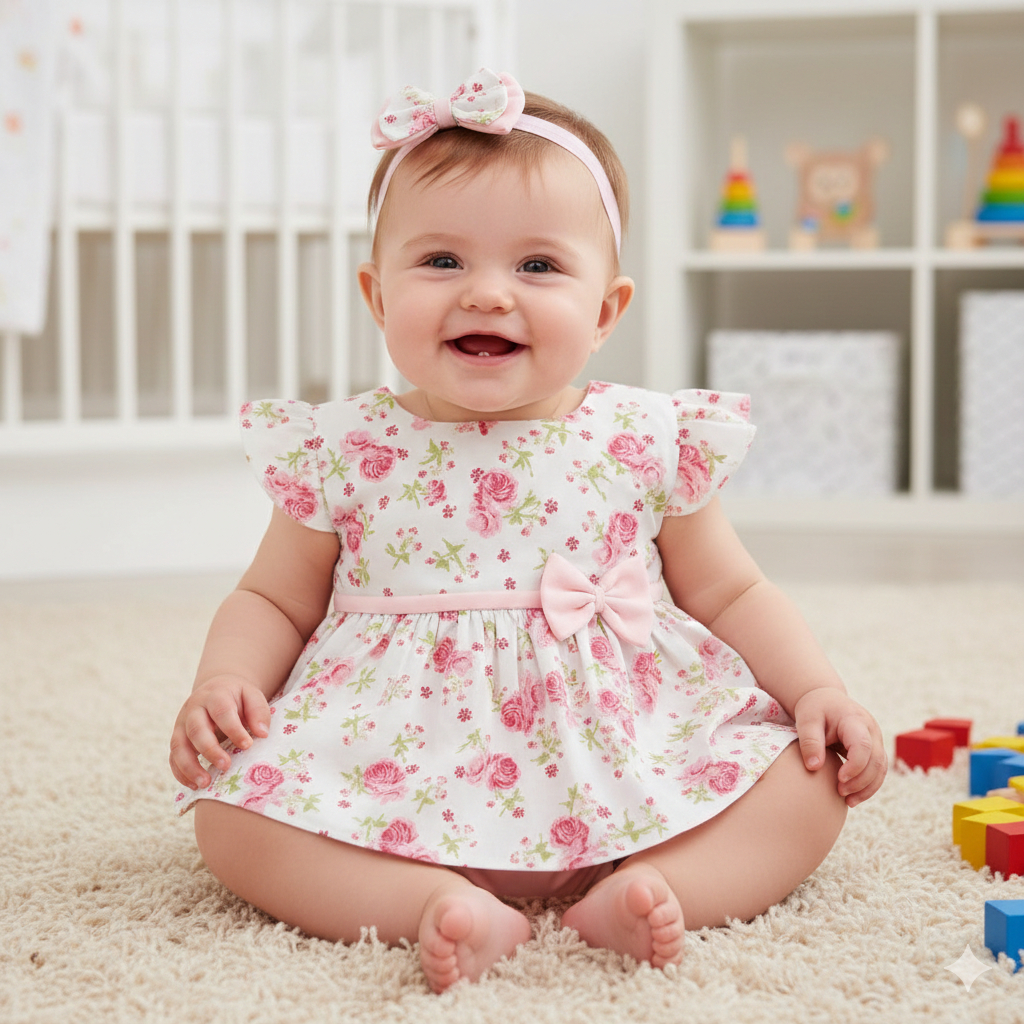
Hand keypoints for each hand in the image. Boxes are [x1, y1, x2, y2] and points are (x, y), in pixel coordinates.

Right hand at [169, 675, 271, 790]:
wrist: (216, 689)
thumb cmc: (237, 697)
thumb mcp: (252, 696)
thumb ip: (259, 712)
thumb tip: (262, 734)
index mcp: (215, 696)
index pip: (221, 712)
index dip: (234, 730)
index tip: (247, 745)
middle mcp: (194, 709)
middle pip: (196, 730)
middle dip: (210, 750)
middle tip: (226, 766)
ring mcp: (181, 724)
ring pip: (178, 745)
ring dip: (189, 766)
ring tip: (205, 783)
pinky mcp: (177, 738)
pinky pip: (173, 757)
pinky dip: (180, 772)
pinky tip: (194, 785)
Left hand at [793, 687, 886, 807]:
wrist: (826, 700)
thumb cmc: (815, 709)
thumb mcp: (807, 720)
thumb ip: (809, 741)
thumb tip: (814, 767)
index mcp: (854, 719)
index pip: (863, 745)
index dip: (855, 765)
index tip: (839, 778)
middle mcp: (871, 730)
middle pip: (876, 760)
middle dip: (861, 781)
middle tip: (840, 792)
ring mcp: (876, 740)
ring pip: (881, 769)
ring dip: (867, 788)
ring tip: (847, 801)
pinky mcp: (874, 750)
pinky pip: (877, 771)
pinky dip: (868, 786)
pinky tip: (852, 798)